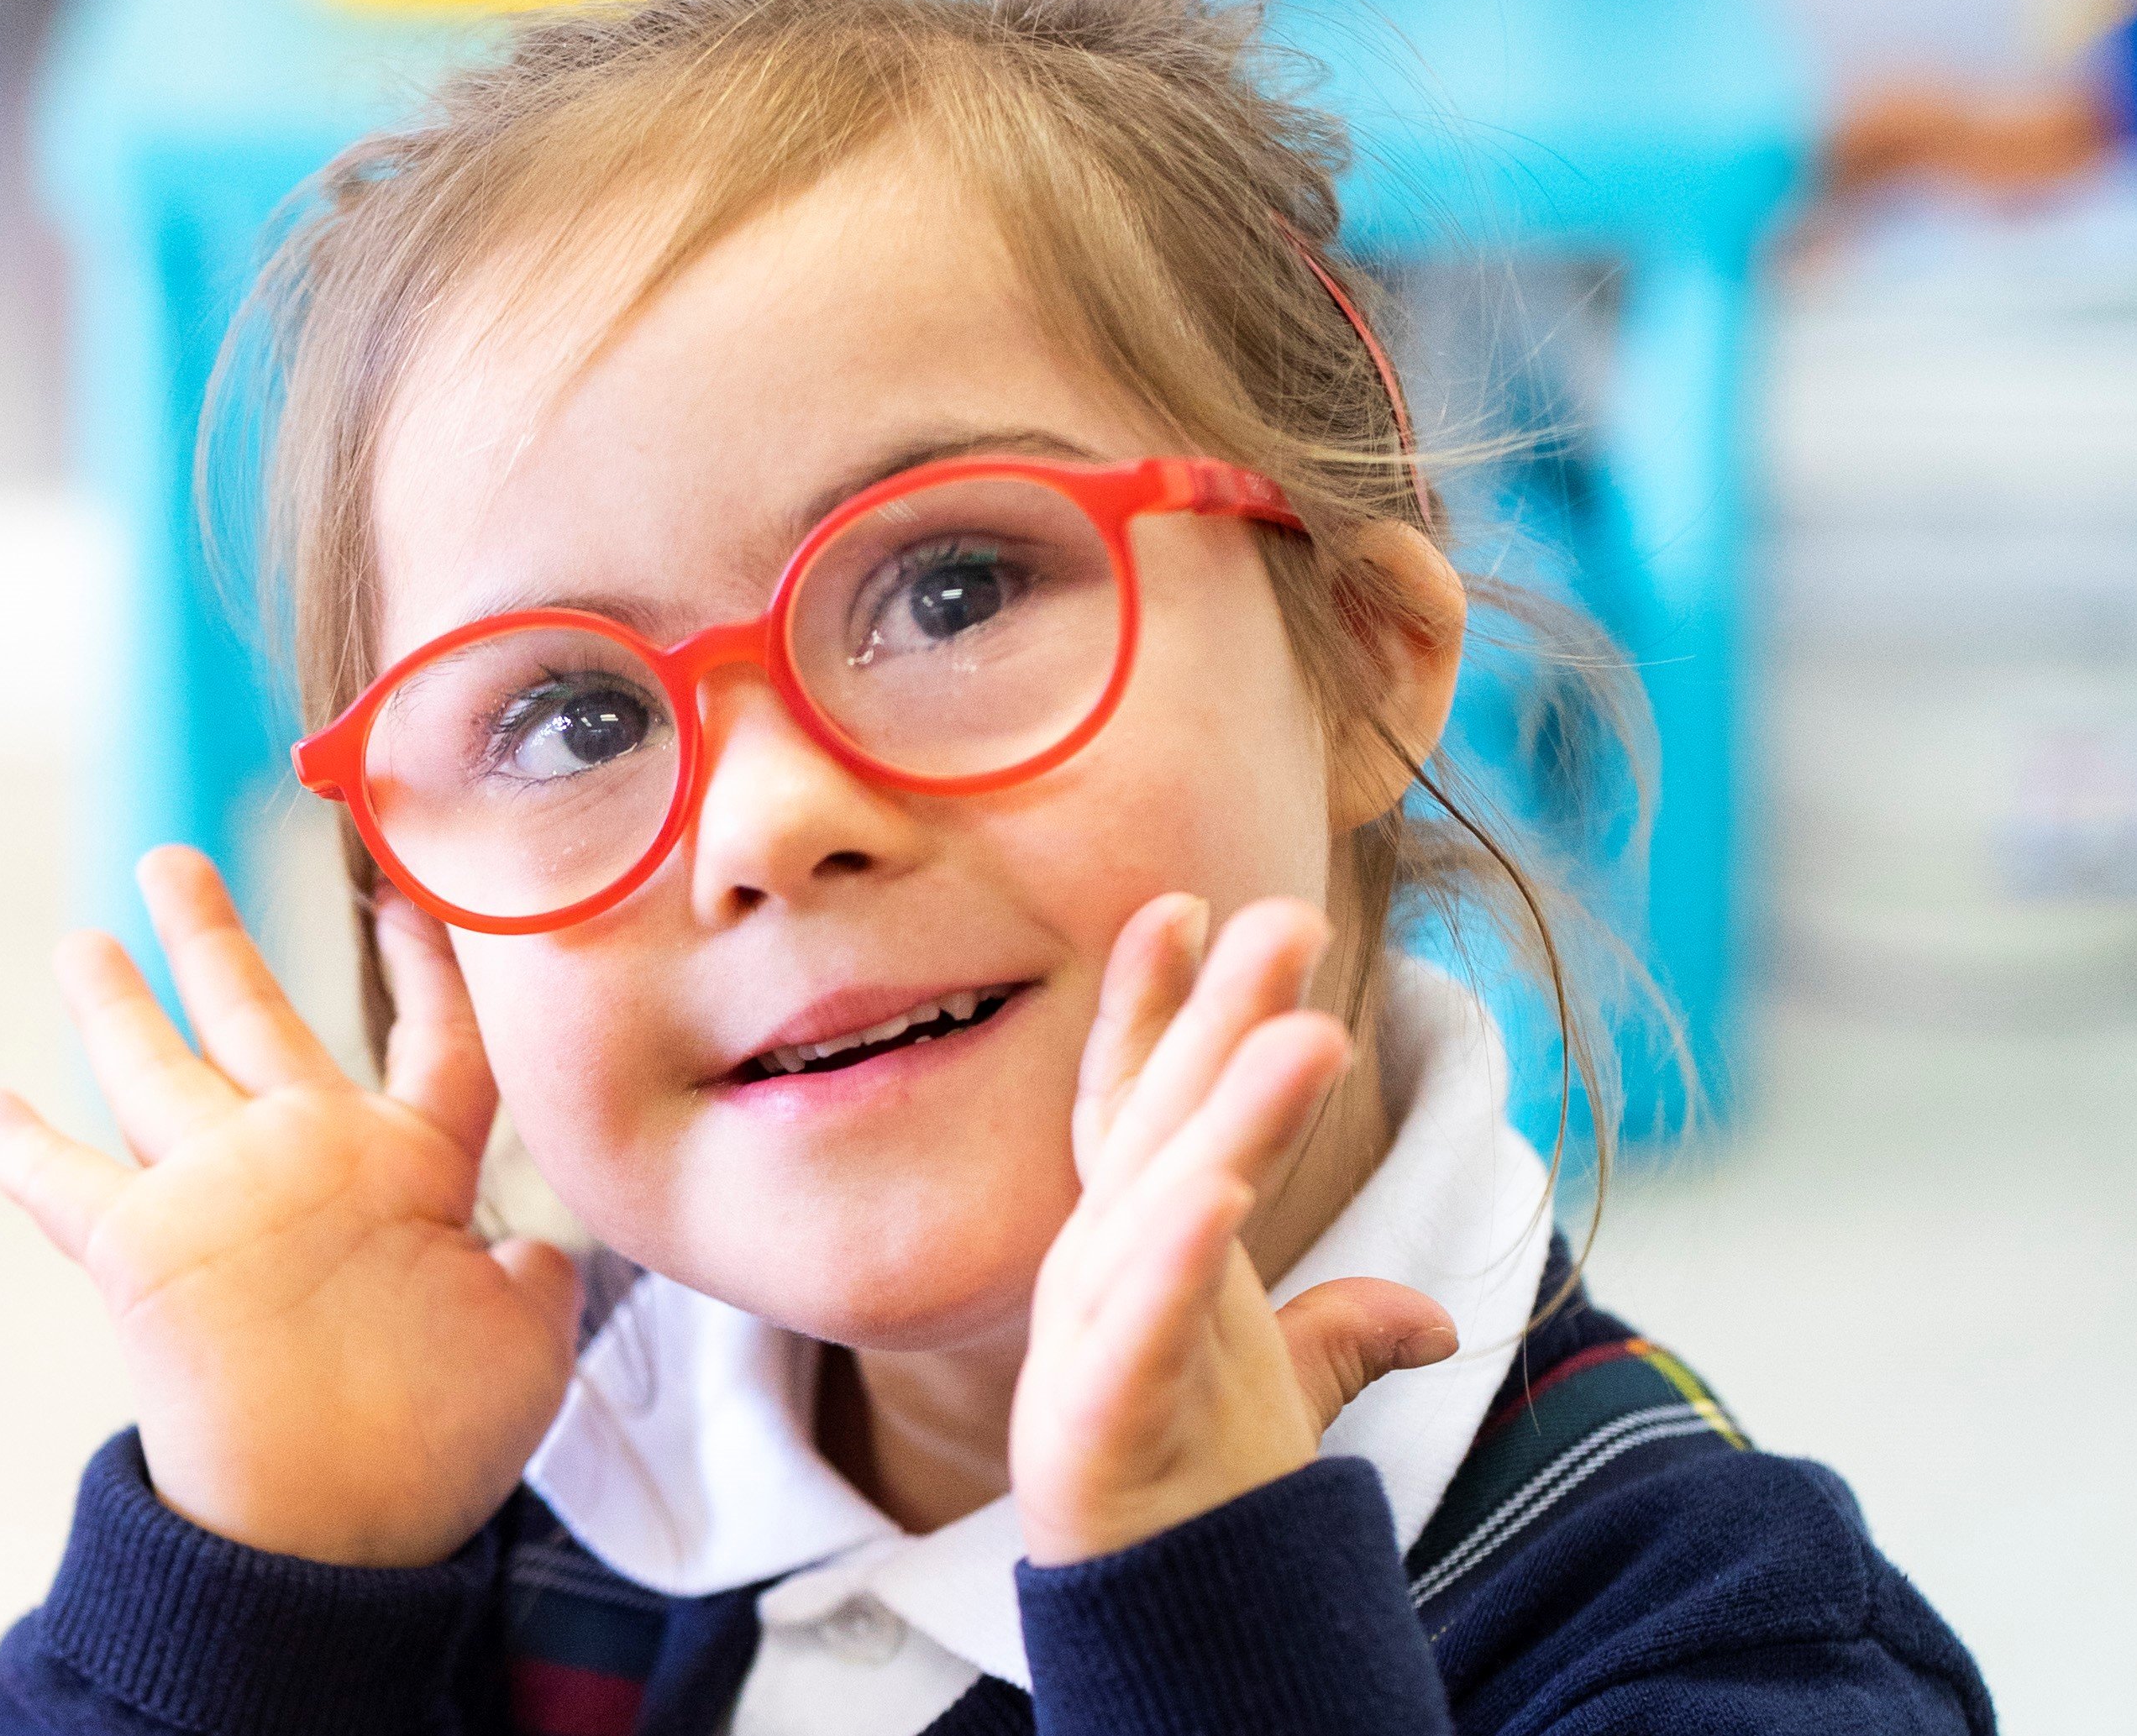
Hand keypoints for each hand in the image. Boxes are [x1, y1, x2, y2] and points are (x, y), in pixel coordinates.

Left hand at [0, 847, 580, 1567]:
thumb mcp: (528, 1353)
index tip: (406, 899)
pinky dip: (17, 1144)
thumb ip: (536, 1283)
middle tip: (169, 866)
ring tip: (77, 943)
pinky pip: (59, 1180)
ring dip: (110, 998)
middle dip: (211, 933)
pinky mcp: (130, 1245)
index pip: (440, 1038)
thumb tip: (534, 1251)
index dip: (428, 963)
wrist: (317, 1528)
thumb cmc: (428, 1445)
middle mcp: (303, 1146)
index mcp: (413, 1165)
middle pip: (254, 1013)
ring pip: (150, 1063)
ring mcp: (212, 1186)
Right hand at [1010, 894, 1458, 1565]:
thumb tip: (1430, 1314)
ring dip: (1225, 1115)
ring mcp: (1090, 1339)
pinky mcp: (1093, 1418)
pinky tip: (1218, 1193)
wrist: (1173, 1617)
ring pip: (1156, 1205)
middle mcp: (1099, 1272)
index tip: (1186, 902)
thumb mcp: (1285, 1386)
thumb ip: (1341, 1328)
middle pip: (1156, 1124)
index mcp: (1138, 1246)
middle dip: (1212, 1016)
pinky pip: (1139, 1328)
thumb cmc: (1199, 1485)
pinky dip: (1174, 1259)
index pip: (1136, 1102)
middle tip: (1273, 912)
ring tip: (1301, 1032)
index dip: (1159, 1005)